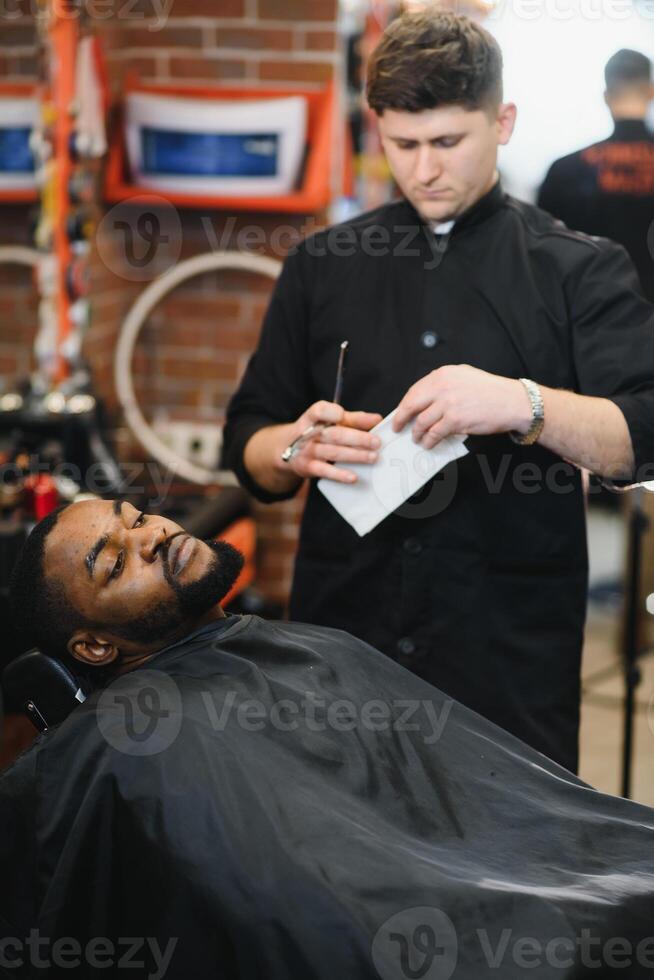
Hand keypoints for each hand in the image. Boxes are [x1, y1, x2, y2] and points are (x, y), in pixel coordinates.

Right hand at [284, 401, 382, 483]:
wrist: (289, 449)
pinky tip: (353, 476)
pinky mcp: (308, 467)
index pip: (318, 411)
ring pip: (333, 452)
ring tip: (373, 457)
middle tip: (376, 442)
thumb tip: (377, 419)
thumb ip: (354, 419)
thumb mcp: (331, 422)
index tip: (342, 414)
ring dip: (355, 455)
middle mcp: (309, 433)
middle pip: (334, 434)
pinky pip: (325, 471)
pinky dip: (340, 474)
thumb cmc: (317, 432)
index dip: (329, 412)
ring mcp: (308, 451)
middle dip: (357, 438)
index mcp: (313, 418)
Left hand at [392, 365, 530, 448]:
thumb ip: (444, 383)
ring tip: (416, 439)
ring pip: (422, 422)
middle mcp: (443, 386)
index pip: (415, 390)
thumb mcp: (464, 376)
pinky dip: (429, 441)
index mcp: (443, 374)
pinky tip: (428, 444)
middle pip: (411, 405)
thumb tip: (425, 399)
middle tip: (397, 428)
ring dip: (416, 433)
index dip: (404, 404)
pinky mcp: (455, 420)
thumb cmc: (491, 391)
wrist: (513, 402)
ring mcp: (448, 404)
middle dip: (401, 419)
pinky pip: (434, 434)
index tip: (400, 413)